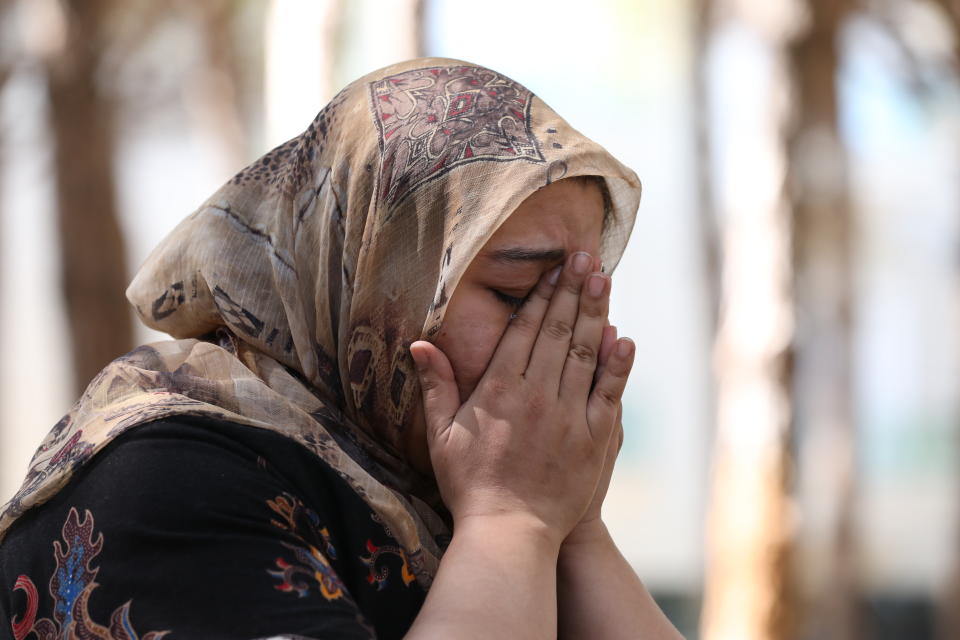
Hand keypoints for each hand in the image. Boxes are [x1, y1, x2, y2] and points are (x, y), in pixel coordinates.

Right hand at [410, 251, 634, 544]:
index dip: (542, 296)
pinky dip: (617, 365)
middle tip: (586, 258)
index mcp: (500, 388)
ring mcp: (568, 414)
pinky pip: (607, 394)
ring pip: (585, 353)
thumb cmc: (469, 483)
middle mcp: (537, 394)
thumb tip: (419, 344)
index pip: (525, 330)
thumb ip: (436, 385)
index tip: (554, 270)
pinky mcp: (593, 438)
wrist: (508, 531)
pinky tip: (624, 338)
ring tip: (603, 281)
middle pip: (558, 331)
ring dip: (596, 314)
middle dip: (573, 291)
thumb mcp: (442, 434)